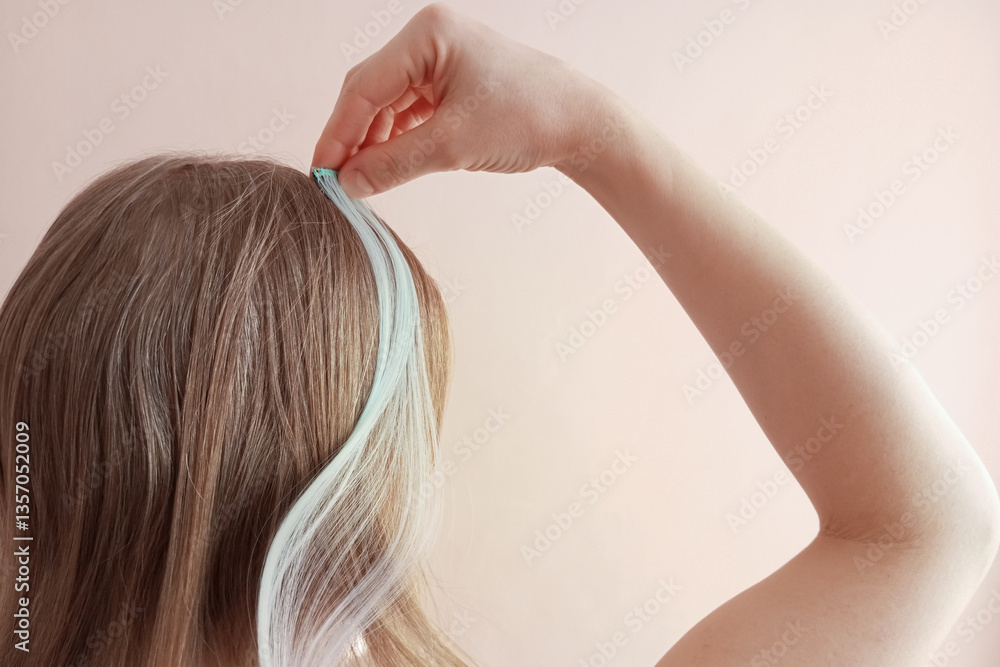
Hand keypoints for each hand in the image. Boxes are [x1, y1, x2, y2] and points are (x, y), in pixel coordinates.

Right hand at [311, 3, 611, 198]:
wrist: (580, 124)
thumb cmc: (528, 119)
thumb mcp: (453, 146)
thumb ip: (393, 164)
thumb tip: (348, 183)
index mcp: (427, 35)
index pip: (364, 86)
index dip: (338, 132)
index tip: (323, 171)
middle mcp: (429, 39)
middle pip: (370, 91)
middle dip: (353, 136)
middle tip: (337, 180)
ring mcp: (440, 59)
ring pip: (387, 103)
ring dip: (373, 140)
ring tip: (361, 179)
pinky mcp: (450, 81)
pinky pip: (409, 110)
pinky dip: (395, 137)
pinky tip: (386, 164)